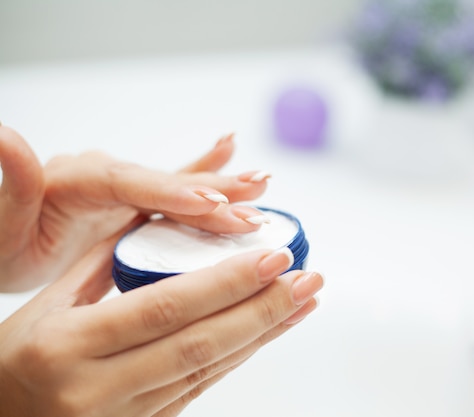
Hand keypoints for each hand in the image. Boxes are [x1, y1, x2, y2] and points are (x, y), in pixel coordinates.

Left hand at [0, 125, 271, 290]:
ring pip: (180, 183)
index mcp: (75, 179)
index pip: (128, 182)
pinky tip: (232, 152)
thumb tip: (4, 134)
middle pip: (165, 181)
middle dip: (212, 194)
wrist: (12, 247)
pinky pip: (177, 184)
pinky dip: (206, 169)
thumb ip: (14, 182)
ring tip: (262, 182)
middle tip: (254, 207)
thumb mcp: (2, 225)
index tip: (210, 205)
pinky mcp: (136, 200)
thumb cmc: (5, 242)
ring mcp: (125, 185)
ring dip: (222, 184)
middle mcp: (107, 174)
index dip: (171, 192)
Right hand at [0, 229, 322, 416]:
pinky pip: (200, 388)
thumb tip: (161, 217)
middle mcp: (97, 388)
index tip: (273, 257)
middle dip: (263, 309)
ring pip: (208, 369)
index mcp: (68, 344)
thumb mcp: (45, 304)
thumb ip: (104, 259)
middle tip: (307, 278)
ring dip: (262, 334)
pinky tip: (266, 332)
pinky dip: (238, 357)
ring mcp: (122, 416)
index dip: (227, 282)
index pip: (166, 307)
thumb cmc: (14, 360)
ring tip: (302, 302)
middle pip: (200, 343)